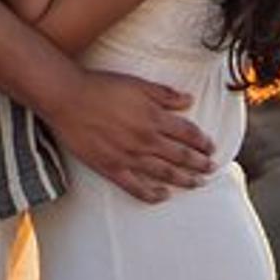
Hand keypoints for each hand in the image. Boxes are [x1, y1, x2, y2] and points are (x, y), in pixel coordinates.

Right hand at [44, 68, 215, 201]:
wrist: (69, 99)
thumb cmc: (102, 86)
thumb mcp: (138, 84)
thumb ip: (165, 94)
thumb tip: (189, 100)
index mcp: (154, 117)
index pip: (187, 133)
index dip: (202, 141)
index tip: (211, 147)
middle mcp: (145, 139)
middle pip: (181, 155)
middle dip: (199, 163)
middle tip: (211, 168)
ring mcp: (129, 156)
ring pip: (164, 173)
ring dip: (184, 180)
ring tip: (197, 184)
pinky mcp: (111, 168)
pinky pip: (136, 187)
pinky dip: (152, 194)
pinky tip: (163, 196)